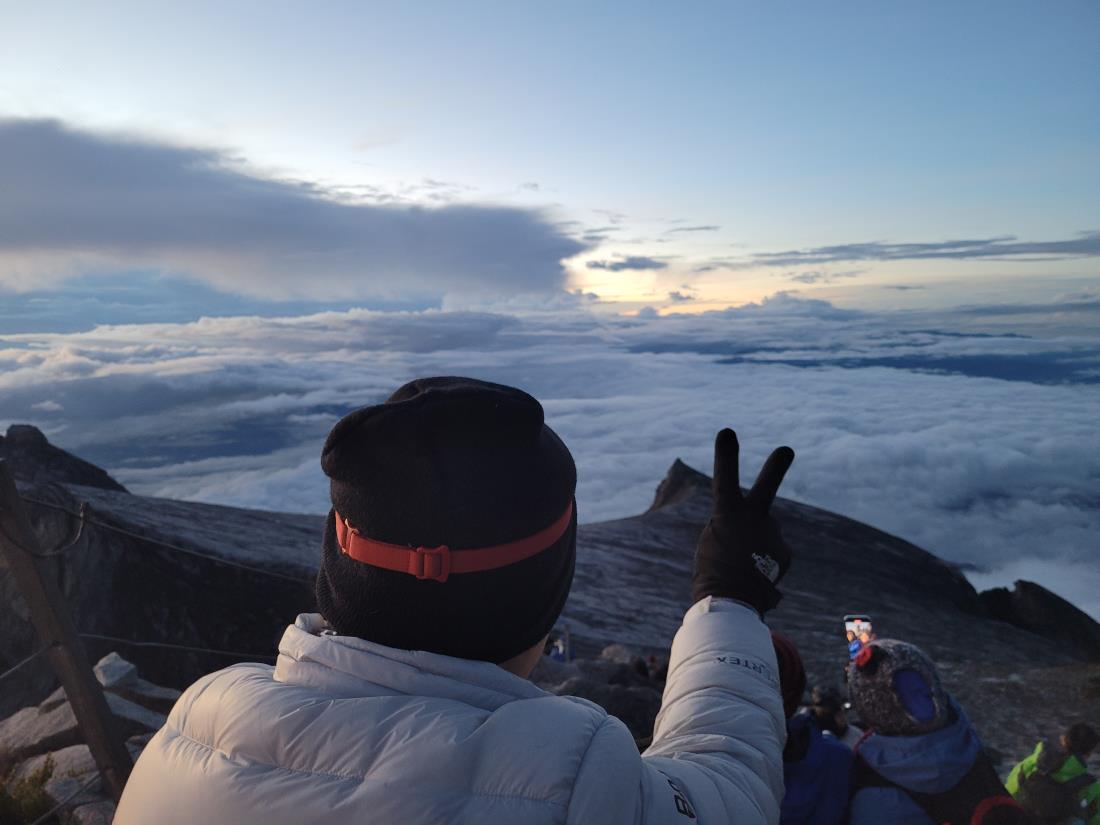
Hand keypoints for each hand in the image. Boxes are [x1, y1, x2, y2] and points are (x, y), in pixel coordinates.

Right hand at [691, 429, 794, 615]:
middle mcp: (754, 519)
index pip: (724, 478)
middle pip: (767, 487)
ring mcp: (773, 535)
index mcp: (727, 514)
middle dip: (776, 467)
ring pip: (765, 533)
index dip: (726, 455)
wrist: (731, 604)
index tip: (727, 431)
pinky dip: (765, 564)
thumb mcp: (715, 542)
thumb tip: (768, 527)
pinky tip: (755, 578)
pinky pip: (773, 553)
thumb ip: (737, 526)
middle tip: (786, 450)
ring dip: (756, 547)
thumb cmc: (713, 572)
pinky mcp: (785, 553)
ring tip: (742, 568)